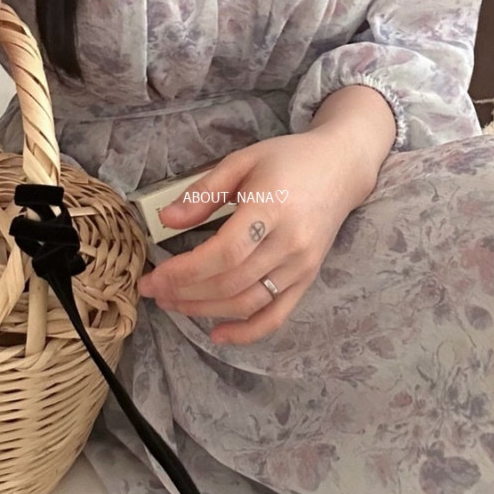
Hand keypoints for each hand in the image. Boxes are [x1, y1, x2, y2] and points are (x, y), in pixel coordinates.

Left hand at [138, 127, 379, 344]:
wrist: (340, 167)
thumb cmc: (288, 159)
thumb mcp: (242, 161)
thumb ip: (204, 192)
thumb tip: (166, 220)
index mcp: (271, 208)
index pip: (224, 253)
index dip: (185, 271)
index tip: (155, 276)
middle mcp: (290, 243)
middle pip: (231, 283)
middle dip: (185, 293)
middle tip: (153, 290)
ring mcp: (302, 265)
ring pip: (247, 303)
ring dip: (205, 310)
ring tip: (173, 304)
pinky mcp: (308, 278)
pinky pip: (277, 316)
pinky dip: (247, 332)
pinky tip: (217, 334)